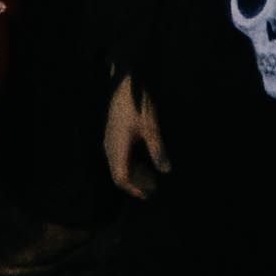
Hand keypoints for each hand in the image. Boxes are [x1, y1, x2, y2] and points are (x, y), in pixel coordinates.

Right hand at [102, 77, 171, 198]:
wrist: (125, 80)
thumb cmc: (138, 101)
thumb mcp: (151, 126)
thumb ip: (158, 149)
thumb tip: (165, 170)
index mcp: (118, 146)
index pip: (121, 177)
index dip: (133, 189)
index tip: (147, 195)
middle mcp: (110, 145)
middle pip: (117, 173)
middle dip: (134, 184)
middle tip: (151, 190)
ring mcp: (109, 138)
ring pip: (116, 165)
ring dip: (132, 174)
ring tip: (149, 178)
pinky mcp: (112, 133)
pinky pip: (117, 156)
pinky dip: (129, 163)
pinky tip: (142, 161)